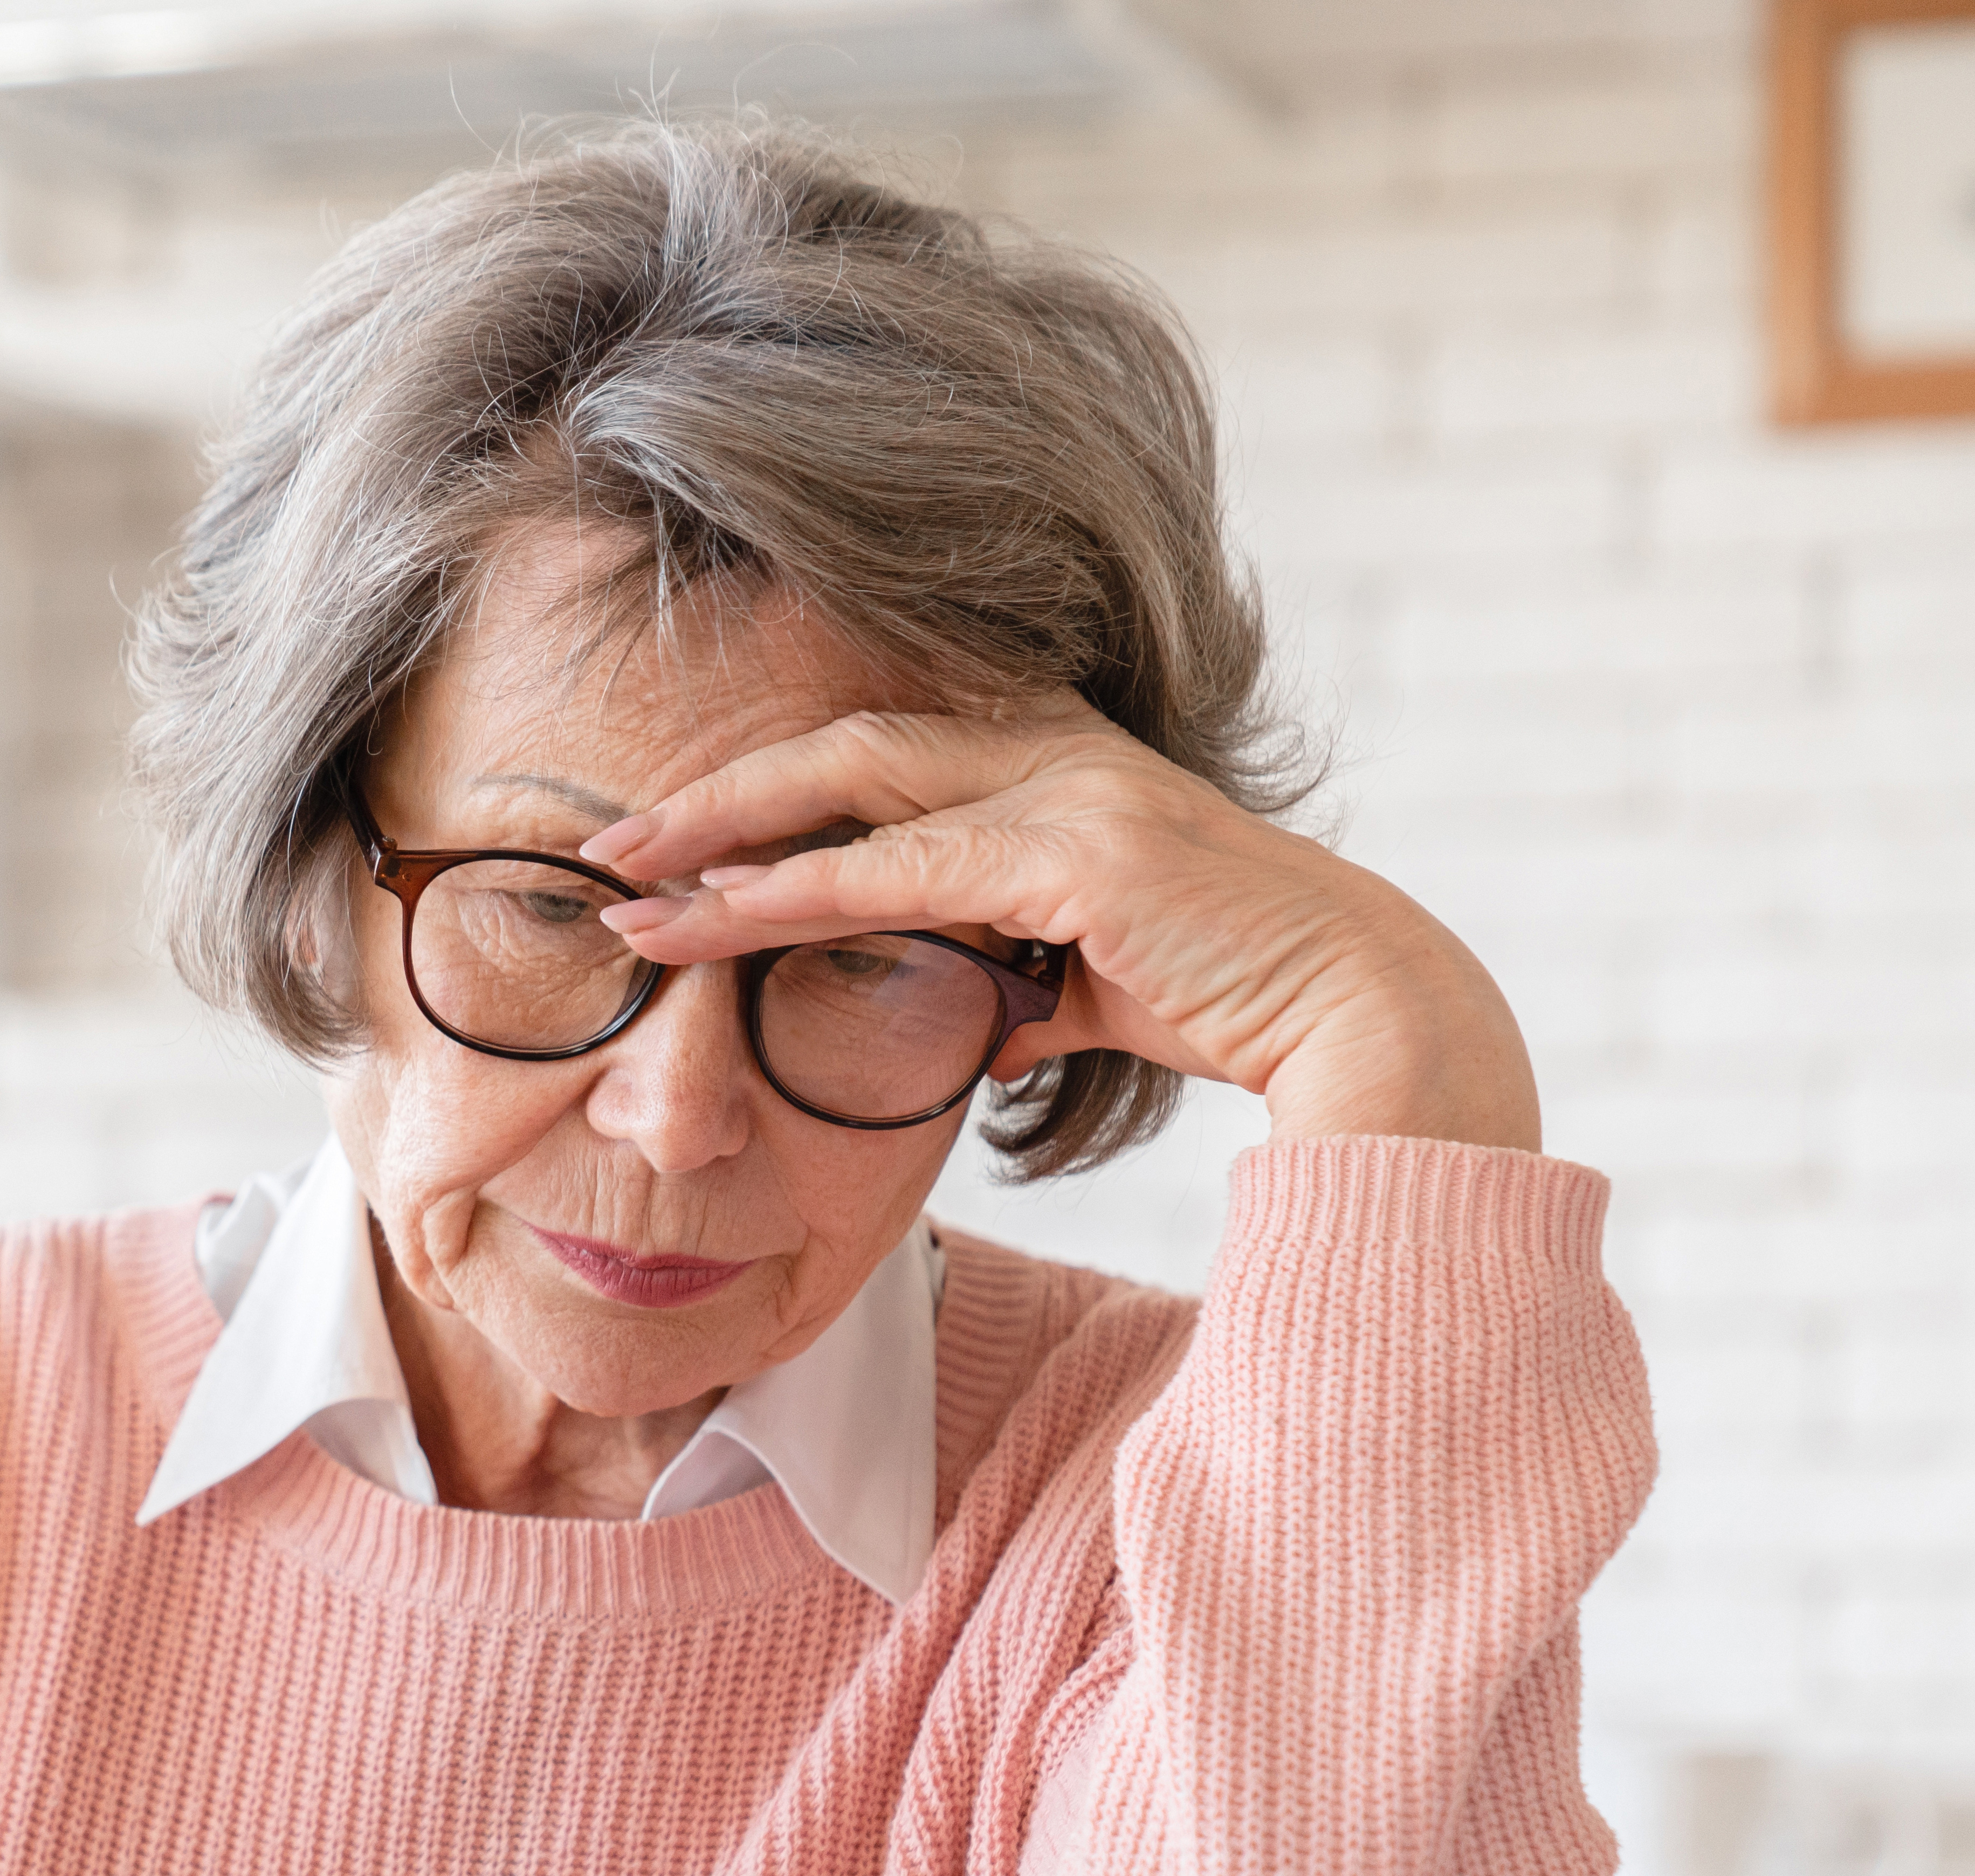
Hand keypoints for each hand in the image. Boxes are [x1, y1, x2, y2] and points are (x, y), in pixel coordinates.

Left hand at [582, 699, 1541, 1151]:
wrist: (1364, 1016)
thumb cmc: (1237, 999)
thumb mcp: (1105, 987)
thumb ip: (1036, 991)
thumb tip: (991, 1032)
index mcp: (1058, 768)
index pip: (883, 753)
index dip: (773, 787)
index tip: (676, 842)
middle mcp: (1057, 753)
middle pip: (846, 743)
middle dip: (719, 792)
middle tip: (609, 845)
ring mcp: (1068, 793)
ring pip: (856, 793)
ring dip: (728, 841)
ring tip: (626, 886)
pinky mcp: (1077, 856)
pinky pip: (903, 871)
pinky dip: (802, 895)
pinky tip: (721, 921)